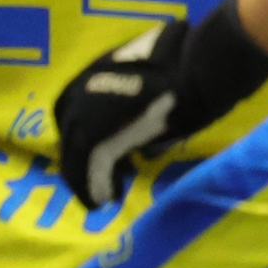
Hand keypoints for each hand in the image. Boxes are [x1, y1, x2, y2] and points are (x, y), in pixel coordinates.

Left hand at [54, 0, 267, 208]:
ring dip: (84, 178)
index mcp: (94, 72)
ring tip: (104, 197)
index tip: (99, 154)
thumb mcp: (148, 79)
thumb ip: (132, 102)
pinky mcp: (96, 135)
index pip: (72, 112)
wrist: (198, 68)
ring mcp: (86, 111)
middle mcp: (82, 89)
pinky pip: (89, 166)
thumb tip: (137, 131)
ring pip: (74, 153)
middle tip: (100, 179)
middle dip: (79, 160)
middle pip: (69, 134)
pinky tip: (105, 199)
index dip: (82, 137)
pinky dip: (93, 185)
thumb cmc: (186, 68)